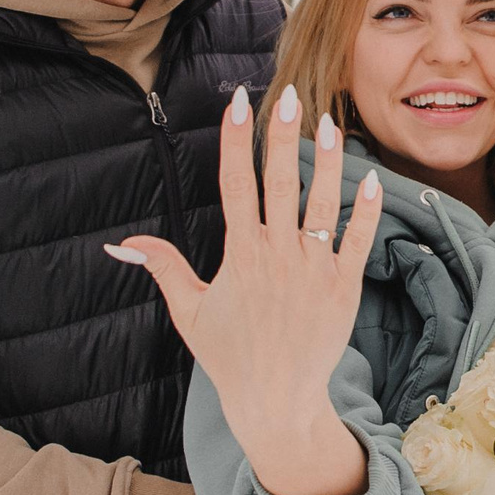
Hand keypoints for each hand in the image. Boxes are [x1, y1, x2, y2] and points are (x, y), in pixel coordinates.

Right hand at [110, 83, 382, 494]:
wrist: (276, 402)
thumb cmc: (230, 357)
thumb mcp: (190, 312)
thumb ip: (164, 268)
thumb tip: (123, 244)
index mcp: (240, 255)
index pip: (236, 184)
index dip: (237, 139)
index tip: (241, 101)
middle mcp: (277, 256)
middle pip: (280, 182)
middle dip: (282, 134)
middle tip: (288, 92)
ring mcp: (313, 270)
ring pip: (323, 203)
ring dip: (326, 160)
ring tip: (328, 121)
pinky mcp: (344, 288)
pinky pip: (357, 240)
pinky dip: (366, 209)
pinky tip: (371, 175)